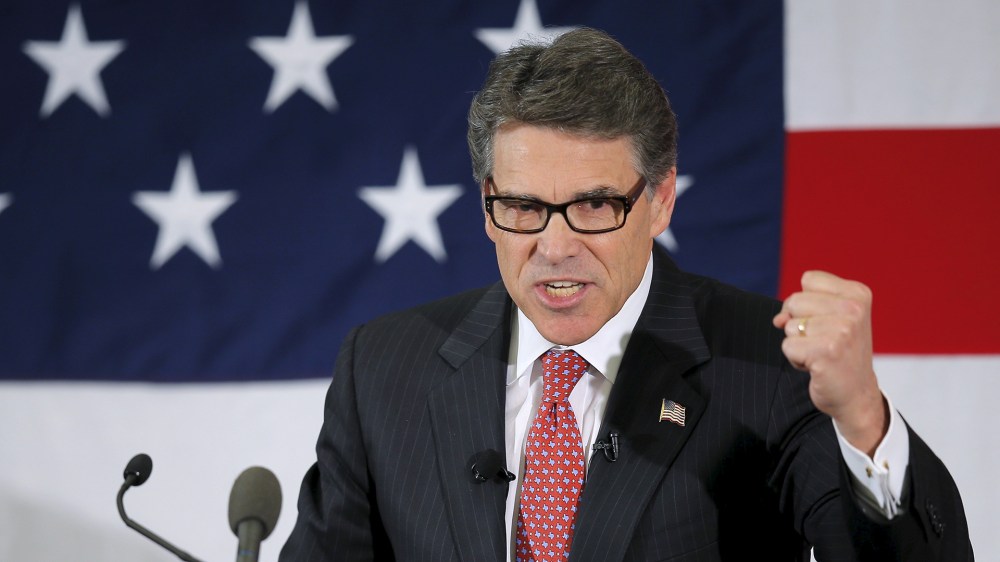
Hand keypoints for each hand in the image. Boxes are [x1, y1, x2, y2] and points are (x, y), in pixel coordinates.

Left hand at [773, 271, 887, 455]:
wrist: (856, 394)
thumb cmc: (839, 353)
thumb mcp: (828, 319)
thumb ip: (800, 307)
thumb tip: (778, 319)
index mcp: (857, 294)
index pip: (808, 279)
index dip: (807, 302)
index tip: (827, 322)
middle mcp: (853, 309)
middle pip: (794, 300)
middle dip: (799, 324)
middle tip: (823, 342)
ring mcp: (842, 331)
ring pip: (789, 325)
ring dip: (798, 344)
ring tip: (821, 354)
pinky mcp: (827, 352)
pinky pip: (788, 346)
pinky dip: (796, 359)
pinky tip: (817, 366)